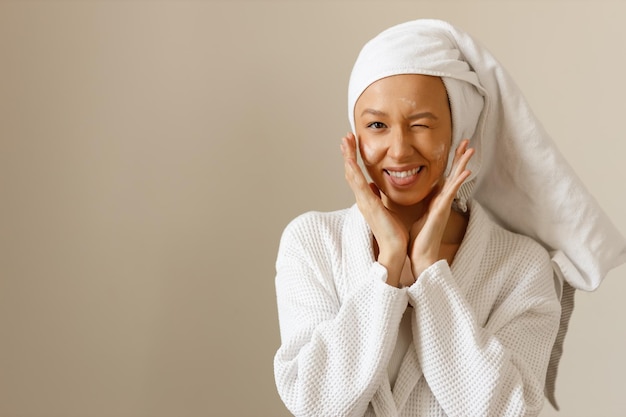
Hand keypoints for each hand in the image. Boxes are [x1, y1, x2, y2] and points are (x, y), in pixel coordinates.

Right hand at [340, 132, 407, 286]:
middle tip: (345, 136)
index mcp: (366, 198)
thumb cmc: (392, 231)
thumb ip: (378, 195)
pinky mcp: (368, 205)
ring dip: (348, 157)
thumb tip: (374, 185)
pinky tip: (350, 161)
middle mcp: (362, 198)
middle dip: (348, 153)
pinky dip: (353, 172)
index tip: (352, 144)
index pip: (357, 174)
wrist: (394, 247)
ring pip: (352, 175)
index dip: (353, 159)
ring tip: (345, 141)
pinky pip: (358, 185)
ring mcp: (363, 201)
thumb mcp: (385, 207)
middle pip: (350, 171)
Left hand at [409, 139, 473, 277]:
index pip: (446, 176)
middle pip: (454, 174)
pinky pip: (451, 194)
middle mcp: (443, 201)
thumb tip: (412, 192)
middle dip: (460, 157)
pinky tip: (467, 172)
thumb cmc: (419, 237)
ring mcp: (444, 206)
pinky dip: (459, 183)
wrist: (420, 255)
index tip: (455, 147)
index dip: (451, 162)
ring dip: (463, 165)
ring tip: (471, 150)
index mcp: (437, 200)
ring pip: (456, 181)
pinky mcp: (441, 212)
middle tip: (467, 141)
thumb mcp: (417, 213)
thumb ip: (420, 202)